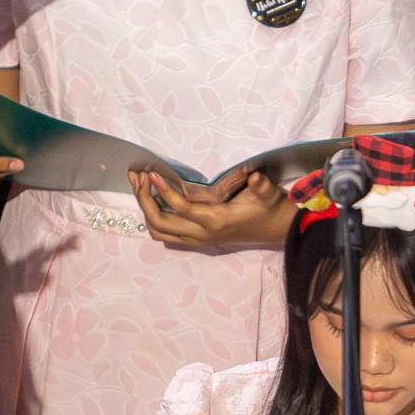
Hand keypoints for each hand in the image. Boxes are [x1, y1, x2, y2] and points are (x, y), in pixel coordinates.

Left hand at [129, 170, 290, 247]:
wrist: (277, 230)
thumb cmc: (269, 209)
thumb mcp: (268, 195)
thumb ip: (261, 186)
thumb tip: (254, 175)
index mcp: (216, 221)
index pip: (180, 208)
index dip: (163, 191)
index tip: (151, 174)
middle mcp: (202, 234)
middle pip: (159, 222)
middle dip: (143, 199)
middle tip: (138, 177)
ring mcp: (197, 240)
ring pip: (158, 231)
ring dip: (145, 210)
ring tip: (140, 187)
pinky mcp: (196, 241)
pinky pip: (165, 235)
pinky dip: (154, 219)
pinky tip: (153, 201)